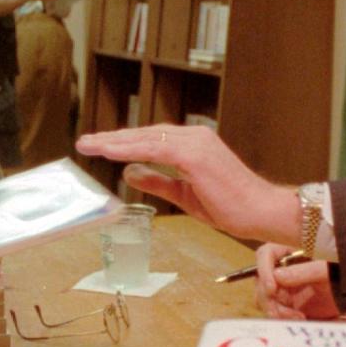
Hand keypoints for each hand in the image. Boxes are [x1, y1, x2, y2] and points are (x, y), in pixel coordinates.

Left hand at [75, 124, 297, 244]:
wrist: (261, 212)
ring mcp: (195, 143)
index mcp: (194, 145)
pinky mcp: (194, 155)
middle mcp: (194, 137)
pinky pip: (155, 149)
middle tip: (84, 142)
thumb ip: (157, 181)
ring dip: (115, 142)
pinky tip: (110, 152)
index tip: (100, 147)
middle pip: (145, 134)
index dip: (124, 143)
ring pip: (146, 138)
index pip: (151, 140)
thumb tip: (129, 172)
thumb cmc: (231, 206)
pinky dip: (131, 148)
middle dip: (112, 139)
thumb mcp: (184, 195)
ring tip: (89, 145)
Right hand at [254, 243, 338, 319]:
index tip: (272, 289)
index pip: (265, 255)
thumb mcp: (325, 270)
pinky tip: (300, 318)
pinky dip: (283, 317)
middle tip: (281, 310)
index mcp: (288, 252)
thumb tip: (277, 276)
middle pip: (260, 280)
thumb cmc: (340, 273)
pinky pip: (274, 310)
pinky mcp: (286, 303)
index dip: (264, 271)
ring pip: (264, 298)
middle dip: (269, 298)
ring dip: (276, 310)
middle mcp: (281, 268)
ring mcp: (282, 286)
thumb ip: (303, 272)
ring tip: (296, 316)